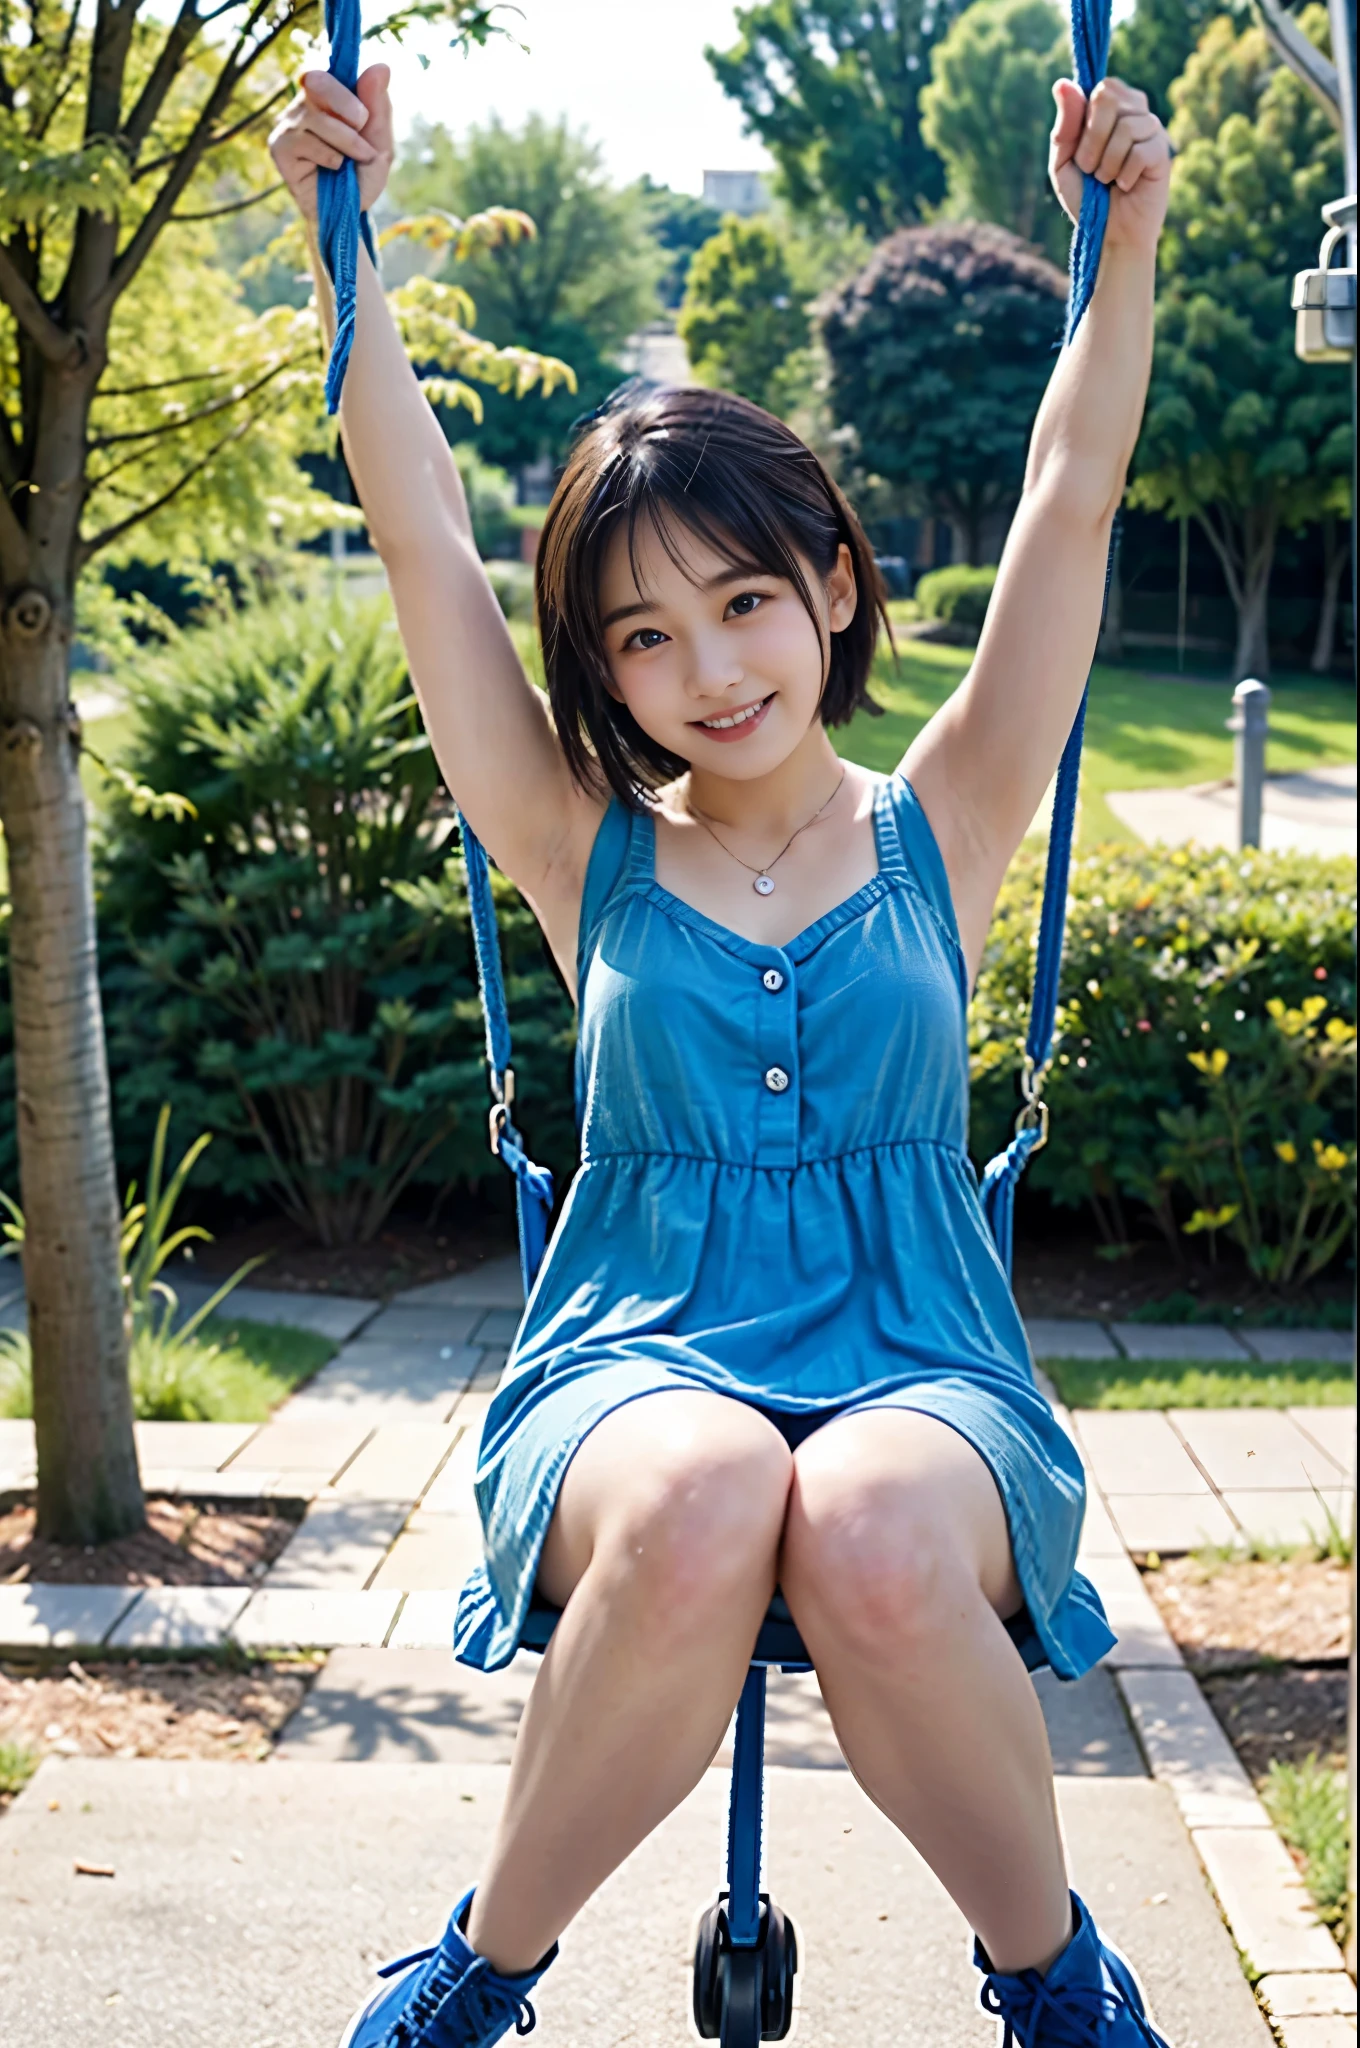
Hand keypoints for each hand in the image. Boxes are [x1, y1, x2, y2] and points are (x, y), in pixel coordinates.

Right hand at [268, 63, 393, 223]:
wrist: (348, 216)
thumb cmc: (361, 177)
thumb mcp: (379, 142)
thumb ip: (378, 106)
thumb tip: (381, 65)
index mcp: (325, 97)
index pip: (328, 73)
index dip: (346, 90)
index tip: (365, 118)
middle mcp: (303, 105)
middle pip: (316, 82)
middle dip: (346, 105)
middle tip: (363, 128)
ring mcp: (287, 125)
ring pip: (314, 116)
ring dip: (345, 139)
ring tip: (358, 158)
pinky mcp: (279, 147)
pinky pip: (304, 141)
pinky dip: (328, 156)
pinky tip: (334, 168)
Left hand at [1049, 76, 1169, 255]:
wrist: (1106, 234)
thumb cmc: (1085, 197)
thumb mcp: (1064, 162)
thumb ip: (1065, 125)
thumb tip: (1061, 83)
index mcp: (1112, 109)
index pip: (1101, 87)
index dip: (1085, 119)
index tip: (1081, 148)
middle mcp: (1135, 113)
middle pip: (1109, 98)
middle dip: (1091, 139)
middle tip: (1091, 167)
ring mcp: (1152, 131)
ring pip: (1125, 126)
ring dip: (1106, 162)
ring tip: (1107, 180)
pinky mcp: (1163, 154)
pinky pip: (1140, 151)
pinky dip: (1124, 174)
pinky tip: (1125, 186)